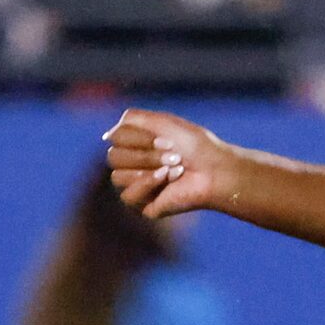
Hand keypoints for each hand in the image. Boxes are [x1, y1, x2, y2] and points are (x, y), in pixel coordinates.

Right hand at [106, 109, 238, 219]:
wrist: (217, 170)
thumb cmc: (195, 145)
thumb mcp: (162, 121)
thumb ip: (131, 119)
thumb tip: (107, 136)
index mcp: (134, 144)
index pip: (114, 138)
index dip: (139, 138)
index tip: (169, 139)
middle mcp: (132, 165)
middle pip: (112, 157)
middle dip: (145, 154)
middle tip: (175, 155)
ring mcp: (137, 185)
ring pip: (116, 176)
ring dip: (148, 168)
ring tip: (176, 168)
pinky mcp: (144, 205)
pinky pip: (128, 196)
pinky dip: (148, 184)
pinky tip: (168, 180)